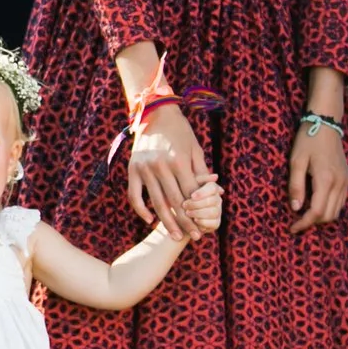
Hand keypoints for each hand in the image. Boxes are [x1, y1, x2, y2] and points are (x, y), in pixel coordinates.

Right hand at [128, 103, 208, 240]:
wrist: (155, 111)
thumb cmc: (180, 130)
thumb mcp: (195, 149)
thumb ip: (202, 172)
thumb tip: (215, 194)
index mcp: (179, 161)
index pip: (191, 194)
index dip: (198, 212)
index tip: (204, 226)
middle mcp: (161, 166)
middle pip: (175, 202)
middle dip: (186, 222)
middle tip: (194, 237)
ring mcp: (145, 168)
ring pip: (157, 202)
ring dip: (167, 222)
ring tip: (175, 236)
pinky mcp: (132, 168)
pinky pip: (135, 195)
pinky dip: (141, 210)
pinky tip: (149, 220)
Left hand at [183, 175, 223, 235]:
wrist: (176, 216)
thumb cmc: (179, 197)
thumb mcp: (182, 187)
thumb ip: (193, 180)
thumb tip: (215, 176)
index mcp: (210, 187)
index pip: (213, 187)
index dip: (203, 192)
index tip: (191, 196)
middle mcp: (217, 198)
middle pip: (213, 200)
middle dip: (198, 204)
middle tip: (184, 205)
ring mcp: (218, 211)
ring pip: (214, 212)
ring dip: (199, 213)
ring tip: (187, 213)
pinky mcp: (216, 223)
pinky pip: (214, 223)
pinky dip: (203, 222)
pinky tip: (194, 221)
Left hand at [288, 123, 347, 231]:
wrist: (326, 123)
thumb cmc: (308, 140)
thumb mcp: (296, 162)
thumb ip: (296, 186)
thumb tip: (296, 208)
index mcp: (326, 180)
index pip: (317, 212)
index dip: (304, 223)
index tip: (292, 228)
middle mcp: (339, 183)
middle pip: (328, 216)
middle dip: (312, 222)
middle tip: (296, 222)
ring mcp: (345, 182)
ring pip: (336, 211)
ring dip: (321, 217)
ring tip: (305, 214)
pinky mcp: (347, 179)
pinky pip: (340, 202)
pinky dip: (329, 208)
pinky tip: (316, 204)